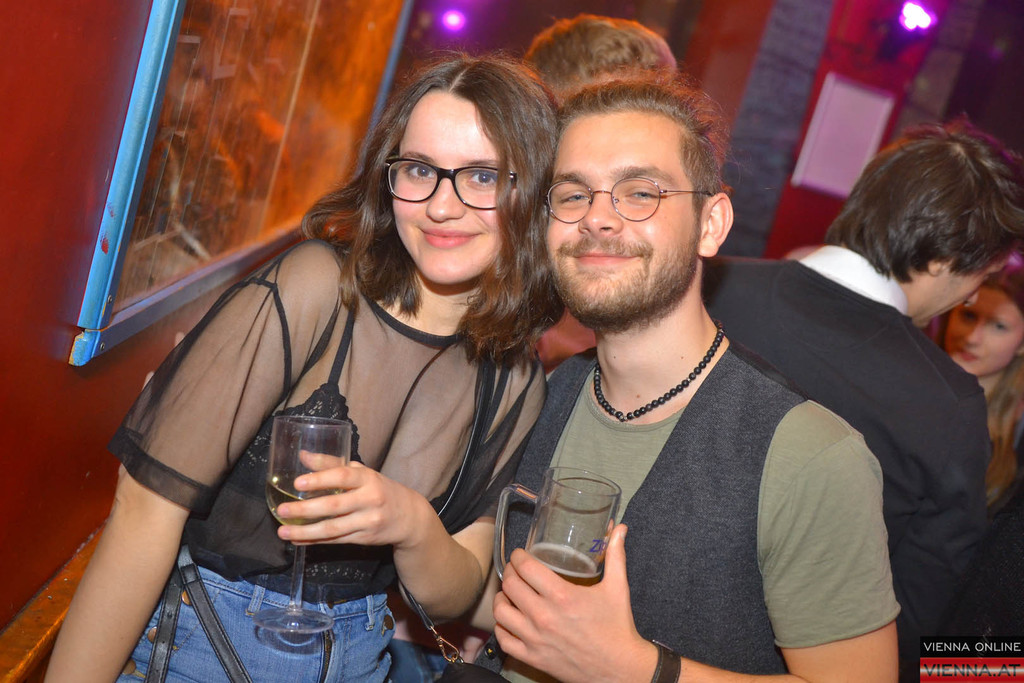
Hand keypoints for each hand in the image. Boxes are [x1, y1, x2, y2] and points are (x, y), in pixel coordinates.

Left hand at [275, 462, 428, 548]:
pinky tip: (298, 539)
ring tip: (283, 532)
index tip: (297, 483)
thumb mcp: (361, 473)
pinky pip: (336, 541)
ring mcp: (368, 521)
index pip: (342, 476)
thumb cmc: (379, 489)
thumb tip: (303, 455)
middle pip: (334, 506)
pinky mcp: (364, 538)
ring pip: (332, 528)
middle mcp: (370, 499)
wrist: (409, 517)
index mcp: (368, 478)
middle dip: (305, 509)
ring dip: (305, 531)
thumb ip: (332, 464)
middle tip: (281, 511)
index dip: (320, 479)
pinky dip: (314, 541)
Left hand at [493, 525, 655, 682]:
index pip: (526, 568)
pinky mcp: (533, 658)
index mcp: (563, 596)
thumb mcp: (618, 587)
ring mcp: (536, 639)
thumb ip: (616, 554)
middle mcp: (544, 617)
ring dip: (501, 599)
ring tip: (508, 593)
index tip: (519, 554)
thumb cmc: (618, 627)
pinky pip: (503, 641)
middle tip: (514, 570)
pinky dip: (501, 628)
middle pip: (511, 586)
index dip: (518, 557)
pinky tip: (509, 620)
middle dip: (510, 573)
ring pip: (501, 612)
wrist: (620, 668)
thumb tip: (619, 528)